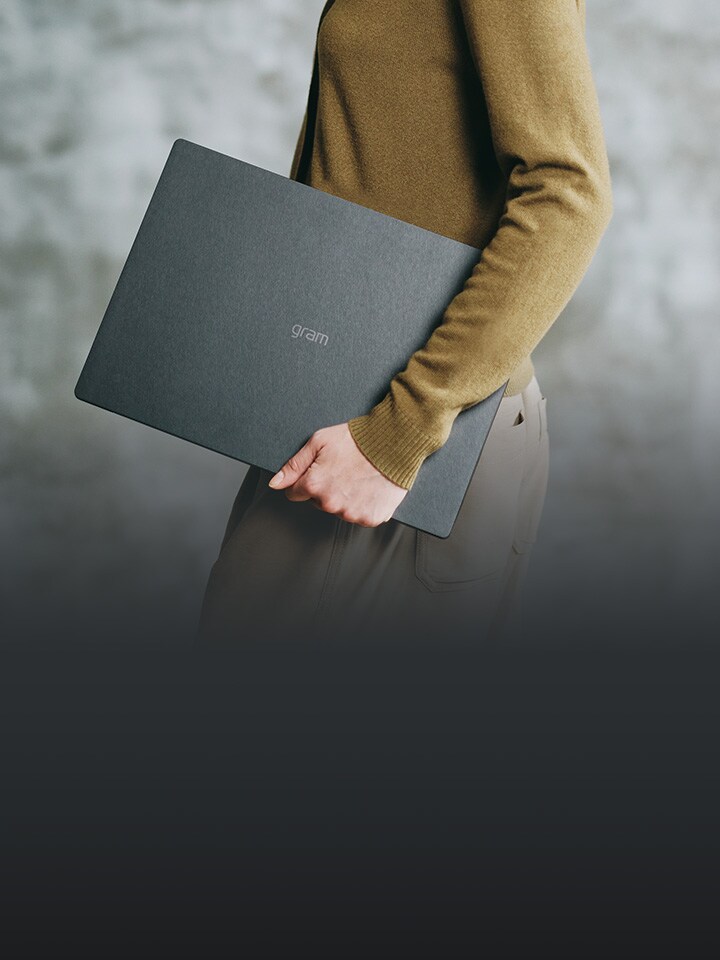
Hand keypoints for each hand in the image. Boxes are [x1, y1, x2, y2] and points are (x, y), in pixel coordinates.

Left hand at [267, 422, 408, 526]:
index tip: (320, 470)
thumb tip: (275, 483)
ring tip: (359, 477)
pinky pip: (361, 516)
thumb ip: (294, 465)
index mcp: (314, 485)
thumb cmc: (357, 440)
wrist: (394, 442)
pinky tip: (369, 488)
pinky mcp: (371, 518)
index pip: (294, 493)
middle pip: (318, 503)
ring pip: (340, 510)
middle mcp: (330, 504)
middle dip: (326, 489)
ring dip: (346, 498)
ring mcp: (351, 513)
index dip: (306, 479)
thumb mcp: (319, 442)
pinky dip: (364, 505)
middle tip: (343, 470)